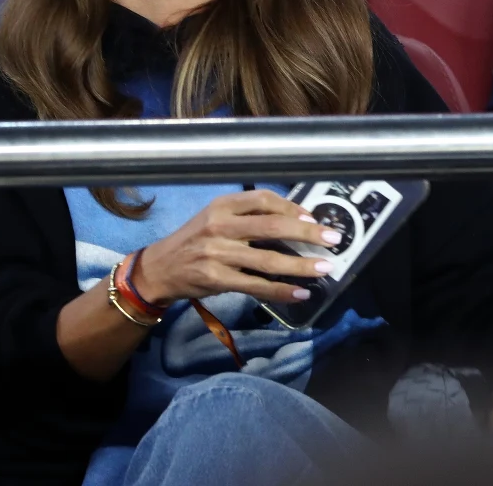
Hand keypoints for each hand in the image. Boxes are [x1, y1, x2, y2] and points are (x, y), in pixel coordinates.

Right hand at [133, 189, 342, 305]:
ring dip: (301, 265)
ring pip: (268, 259)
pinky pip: (256, 285)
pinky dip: (281, 290)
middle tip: (334, 239)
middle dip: (308, 233)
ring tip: (325, 268)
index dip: (293, 207)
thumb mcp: (216, 217)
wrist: (159, 268)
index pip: (264, 199)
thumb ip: (249, 216)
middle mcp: (220, 225)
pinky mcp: (216, 279)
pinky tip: (300, 293)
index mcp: (223, 205)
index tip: (314, 219)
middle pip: (272, 226)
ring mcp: (217, 253)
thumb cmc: (195, 240)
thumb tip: (297, 219)